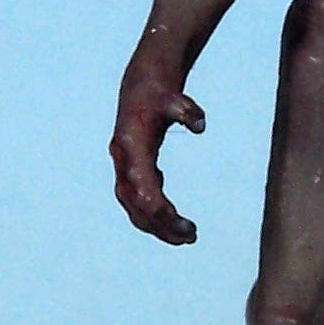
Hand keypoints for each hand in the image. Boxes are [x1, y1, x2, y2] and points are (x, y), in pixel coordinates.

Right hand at [110, 79, 206, 243]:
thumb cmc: (160, 94)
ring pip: (134, 208)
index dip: (163, 213)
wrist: (141, 87)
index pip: (145, 192)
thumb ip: (186, 111)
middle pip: (138, 207)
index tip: (187, 226)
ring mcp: (123, 168)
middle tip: (191, 237)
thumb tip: (199, 125)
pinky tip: (174, 221)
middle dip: (162, 226)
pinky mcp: (130, 171)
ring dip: (157, 227)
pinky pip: (138, 201)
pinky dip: (153, 216)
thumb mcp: (175, 99)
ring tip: (186, 237)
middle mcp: (123, 163)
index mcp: (131, 149)